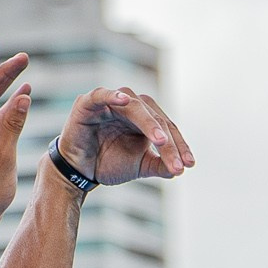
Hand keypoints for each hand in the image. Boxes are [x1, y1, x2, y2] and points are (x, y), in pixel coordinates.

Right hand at [55, 83, 194, 184]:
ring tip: (160, 140)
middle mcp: (131, 106)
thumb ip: (160, 165)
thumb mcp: (139, 166)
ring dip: (149, 122)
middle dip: (168, 142)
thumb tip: (179, 169)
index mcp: (145, 118)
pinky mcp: (88, 102)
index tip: (188, 165)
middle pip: (156, 118)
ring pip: (136, 107)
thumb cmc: (108, 162)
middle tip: (177, 163)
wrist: (79, 171)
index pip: (167, 127)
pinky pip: (102, 95)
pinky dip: (112, 95)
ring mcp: (110, 102)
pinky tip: (124, 100)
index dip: (179, 146)